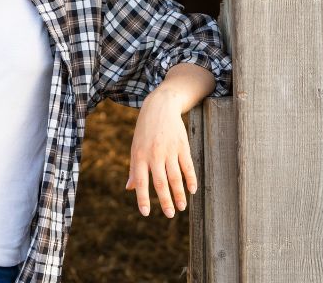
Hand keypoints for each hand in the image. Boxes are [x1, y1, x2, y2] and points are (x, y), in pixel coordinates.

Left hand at [125, 90, 195, 218]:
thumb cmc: (145, 131)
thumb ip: (134, 169)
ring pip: (175, 177)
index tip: (145, 213)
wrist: (160, 107)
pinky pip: (187, 166)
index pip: (141, 182)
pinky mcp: (182, 146)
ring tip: (182, 207)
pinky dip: (190, 179)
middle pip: (160, 182)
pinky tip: (192, 190)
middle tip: (170, 214)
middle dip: (165, 200)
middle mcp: (154, 155)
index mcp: (139, 156)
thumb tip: (129, 188)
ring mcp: (169, 150)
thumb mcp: (135, 147)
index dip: (142, 198)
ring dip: (179, 194)